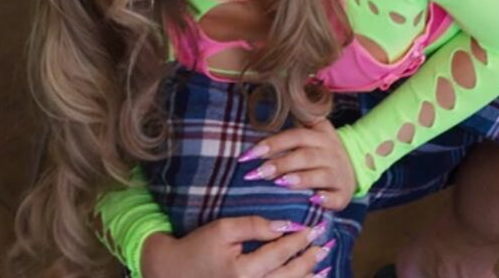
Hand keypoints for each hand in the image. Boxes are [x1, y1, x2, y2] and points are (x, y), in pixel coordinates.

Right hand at [140, 217, 332, 277]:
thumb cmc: (198, 247)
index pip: (279, 253)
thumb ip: (253, 226)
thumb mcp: (222, 229)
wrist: (174, 272)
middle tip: (323, 244)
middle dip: (308, 259)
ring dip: (307, 276)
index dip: (298, 240)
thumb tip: (284, 225)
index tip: (312, 228)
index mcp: (243, 271)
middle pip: (289, 275)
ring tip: (323, 264)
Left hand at [241, 119, 358, 212]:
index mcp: (320, 136)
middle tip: (259, 173)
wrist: (353, 168)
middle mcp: (331, 153)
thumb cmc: (320, 153)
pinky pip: (336, 197)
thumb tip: (253, 144)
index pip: (295, 136)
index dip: (273, 144)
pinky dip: (326, 199)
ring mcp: (339, 174)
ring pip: (321, 175)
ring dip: (302, 178)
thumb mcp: (312, 135)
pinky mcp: (343, 193)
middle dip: (281, 163)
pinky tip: (313, 200)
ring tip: (282, 183)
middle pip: (305, 156)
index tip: (250, 155)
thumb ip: (289, 135)